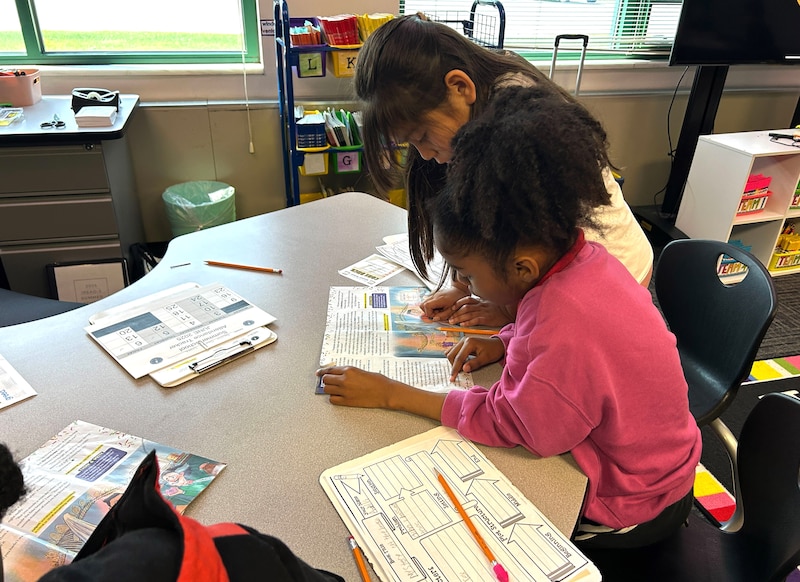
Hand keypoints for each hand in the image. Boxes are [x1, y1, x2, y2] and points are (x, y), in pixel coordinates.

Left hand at [316, 366, 445, 419]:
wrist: (385, 392)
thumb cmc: (378, 381)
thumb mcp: (361, 371)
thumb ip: (349, 372)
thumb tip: (339, 374)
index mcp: (348, 370)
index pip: (330, 370)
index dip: (322, 371)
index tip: (319, 373)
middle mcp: (344, 380)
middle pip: (326, 380)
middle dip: (327, 380)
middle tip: (330, 382)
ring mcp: (345, 391)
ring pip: (327, 390)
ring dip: (329, 389)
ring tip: (335, 389)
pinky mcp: (347, 401)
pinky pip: (333, 400)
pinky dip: (334, 398)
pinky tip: (339, 397)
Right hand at [420, 286, 468, 320]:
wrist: (461, 290)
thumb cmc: (458, 300)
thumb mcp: (452, 311)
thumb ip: (442, 316)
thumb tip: (434, 319)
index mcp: (438, 299)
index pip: (426, 306)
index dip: (430, 314)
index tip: (437, 316)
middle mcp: (434, 296)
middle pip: (422, 305)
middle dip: (427, 312)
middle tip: (436, 314)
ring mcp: (434, 294)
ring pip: (425, 303)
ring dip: (429, 309)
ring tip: (438, 311)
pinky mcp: (435, 295)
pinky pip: (429, 302)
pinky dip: (432, 306)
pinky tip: (440, 307)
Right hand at [445, 337, 504, 380]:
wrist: (498, 344)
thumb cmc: (493, 351)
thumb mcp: (485, 358)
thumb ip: (474, 364)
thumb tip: (464, 369)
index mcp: (469, 342)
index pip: (458, 358)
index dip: (455, 369)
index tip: (452, 378)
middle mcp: (464, 340)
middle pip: (451, 354)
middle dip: (453, 365)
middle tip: (458, 374)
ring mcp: (462, 341)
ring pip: (451, 352)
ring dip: (453, 361)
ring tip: (461, 368)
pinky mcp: (462, 343)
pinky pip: (454, 351)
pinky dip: (455, 358)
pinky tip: (461, 363)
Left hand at [446, 296, 514, 327]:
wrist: (511, 311)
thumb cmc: (501, 308)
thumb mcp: (490, 302)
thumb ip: (481, 303)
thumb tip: (472, 305)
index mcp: (481, 301)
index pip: (467, 300)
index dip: (458, 303)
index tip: (452, 308)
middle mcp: (481, 305)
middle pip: (465, 307)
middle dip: (455, 313)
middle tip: (449, 318)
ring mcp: (484, 311)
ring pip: (468, 313)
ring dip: (459, 317)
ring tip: (452, 322)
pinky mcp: (488, 318)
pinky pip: (476, 319)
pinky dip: (468, 322)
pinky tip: (463, 325)